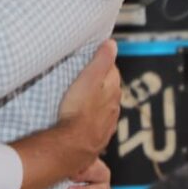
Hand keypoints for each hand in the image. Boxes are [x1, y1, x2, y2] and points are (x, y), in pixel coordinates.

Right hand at [57, 40, 121, 172]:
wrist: (73, 145)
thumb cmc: (79, 110)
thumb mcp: (89, 78)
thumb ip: (101, 60)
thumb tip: (112, 44)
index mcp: (113, 89)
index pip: (112, 70)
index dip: (101, 63)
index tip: (90, 59)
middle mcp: (114, 106)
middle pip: (109, 88)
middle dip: (99, 81)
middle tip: (83, 75)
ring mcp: (107, 122)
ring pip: (104, 106)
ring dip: (96, 100)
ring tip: (81, 96)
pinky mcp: (99, 136)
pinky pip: (98, 122)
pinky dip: (92, 117)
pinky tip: (83, 118)